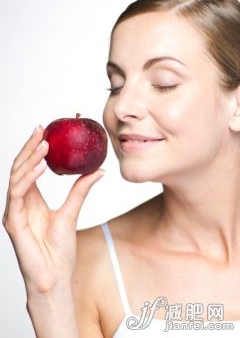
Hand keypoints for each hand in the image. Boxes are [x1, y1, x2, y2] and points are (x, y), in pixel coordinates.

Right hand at [2, 125, 103, 294]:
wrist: (56, 276)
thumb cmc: (60, 250)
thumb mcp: (73, 212)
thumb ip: (81, 190)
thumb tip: (98, 170)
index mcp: (32, 199)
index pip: (30, 168)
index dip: (35, 149)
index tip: (46, 132)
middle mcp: (21, 202)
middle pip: (20, 167)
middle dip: (29, 147)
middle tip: (41, 129)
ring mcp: (14, 211)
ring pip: (16, 177)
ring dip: (29, 158)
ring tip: (43, 144)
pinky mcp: (12, 221)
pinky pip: (17, 194)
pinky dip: (27, 178)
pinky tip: (39, 166)